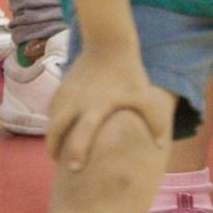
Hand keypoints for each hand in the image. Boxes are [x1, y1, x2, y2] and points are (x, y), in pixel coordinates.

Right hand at [45, 46, 173, 170]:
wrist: (108, 44)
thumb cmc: (129, 74)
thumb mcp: (146, 98)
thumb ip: (156, 122)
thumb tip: (160, 146)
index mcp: (96, 107)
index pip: (82, 132)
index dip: (76, 150)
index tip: (72, 168)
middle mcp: (76, 102)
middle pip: (57, 128)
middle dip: (53, 147)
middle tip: (57, 163)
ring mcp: (66, 93)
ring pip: (52, 118)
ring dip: (52, 134)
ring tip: (56, 150)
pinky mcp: (62, 86)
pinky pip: (53, 107)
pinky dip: (53, 120)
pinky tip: (59, 128)